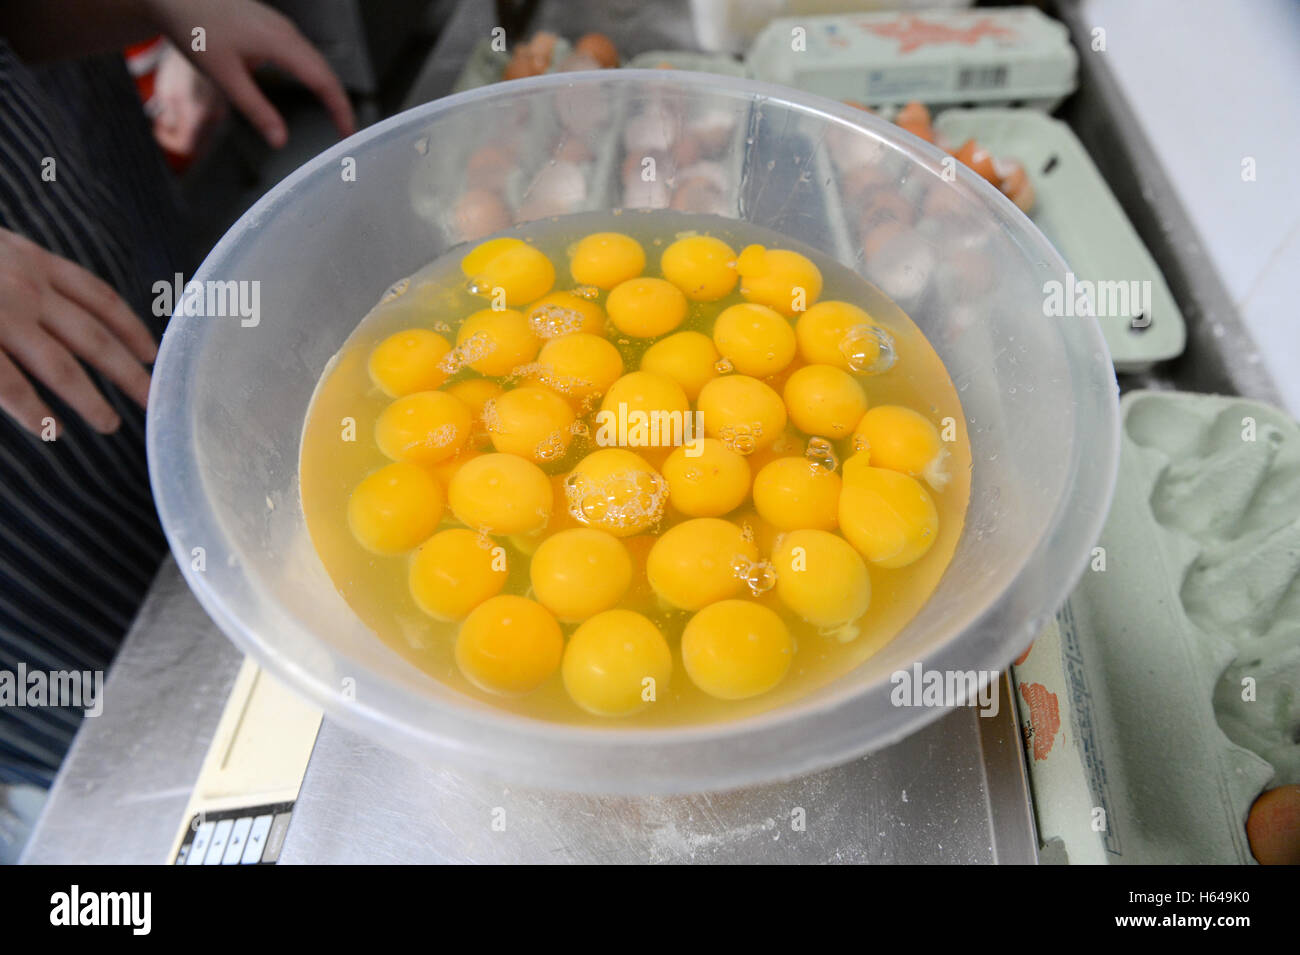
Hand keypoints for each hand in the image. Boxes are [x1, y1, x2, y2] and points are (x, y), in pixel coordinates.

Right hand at [0, 228, 155, 436]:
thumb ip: (21, 271)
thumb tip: (52, 308)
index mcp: (30, 259)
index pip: (97, 298)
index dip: (130, 328)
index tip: (153, 353)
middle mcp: (24, 285)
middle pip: (94, 337)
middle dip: (128, 372)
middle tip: (154, 399)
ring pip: (60, 366)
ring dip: (89, 400)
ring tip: (109, 425)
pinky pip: (9, 384)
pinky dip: (34, 411)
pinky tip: (50, 431)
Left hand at [148, 0, 355, 147]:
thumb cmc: (194, 28)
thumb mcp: (224, 77)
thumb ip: (256, 110)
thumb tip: (280, 140)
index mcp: (281, 43)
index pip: (324, 82)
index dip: (341, 110)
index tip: (349, 133)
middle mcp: (286, 32)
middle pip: (325, 70)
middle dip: (339, 102)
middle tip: (346, 130)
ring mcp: (278, 25)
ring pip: (314, 59)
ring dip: (326, 86)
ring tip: (333, 112)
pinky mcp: (268, 24)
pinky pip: (301, 51)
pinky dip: (311, 73)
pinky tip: (306, 84)